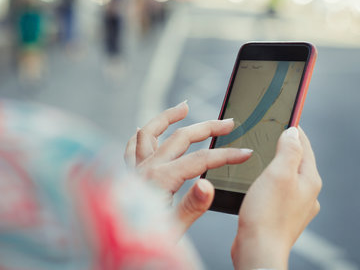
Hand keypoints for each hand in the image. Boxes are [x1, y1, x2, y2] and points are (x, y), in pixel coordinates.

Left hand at [125, 101, 251, 236]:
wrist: (114, 251)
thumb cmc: (140, 243)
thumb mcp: (171, 230)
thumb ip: (191, 206)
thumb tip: (208, 184)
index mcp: (159, 179)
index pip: (200, 160)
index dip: (226, 155)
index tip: (245, 153)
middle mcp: (144, 168)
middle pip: (180, 138)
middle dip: (207, 128)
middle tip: (227, 123)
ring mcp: (133, 169)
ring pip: (150, 133)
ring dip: (168, 118)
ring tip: (184, 107)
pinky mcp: (125, 176)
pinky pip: (131, 148)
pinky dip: (141, 136)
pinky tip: (143, 130)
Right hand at [231, 127, 321, 269]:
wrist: (258, 250)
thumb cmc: (267, 213)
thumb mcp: (278, 173)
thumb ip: (288, 150)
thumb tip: (294, 132)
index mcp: (310, 179)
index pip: (304, 145)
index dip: (294, 128)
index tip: (286, 114)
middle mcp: (307, 193)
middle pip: (297, 160)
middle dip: (284, 146)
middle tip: (269, 132)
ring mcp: (296, 206)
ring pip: (287, 176)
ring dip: (275, 164)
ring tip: (261, 156)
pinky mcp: (282, 216)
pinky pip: (278, 191)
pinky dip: (269, 181)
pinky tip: (257, 183)